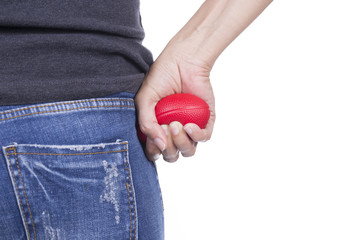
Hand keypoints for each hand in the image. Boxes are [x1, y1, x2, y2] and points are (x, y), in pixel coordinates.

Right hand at [135, 43, 215, 161]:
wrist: (182, 60)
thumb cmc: (161, 77)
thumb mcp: (144, 99)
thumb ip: (146, 123)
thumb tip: (159, 145)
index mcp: (156, 129)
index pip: (154, 151)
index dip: (153, 149)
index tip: (154, 132)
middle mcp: (173, 132)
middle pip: (171, 155)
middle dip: (168, 147)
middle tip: (166, 125)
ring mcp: (190, 128)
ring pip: (188, 151)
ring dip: (181, 142)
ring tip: (176, 124)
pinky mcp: (206, 122)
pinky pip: (204, 138)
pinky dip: (197, 135)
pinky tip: (189, 125)